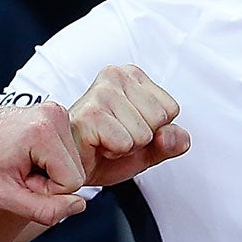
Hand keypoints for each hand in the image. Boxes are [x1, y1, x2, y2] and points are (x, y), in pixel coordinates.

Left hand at [0, 102, 88, 225]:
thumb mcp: (5, 196)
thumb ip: (44, 209)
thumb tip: (79, 205)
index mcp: (43, 132)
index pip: (71, 183)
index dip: (46, 191)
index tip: (20, 180)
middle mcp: (55, 115)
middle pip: (75, 171)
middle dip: (49, 181)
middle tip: (19, 172)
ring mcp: (56, 111)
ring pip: (74, 162)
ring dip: (49, 171)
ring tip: (21, 163)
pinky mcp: (55, 112)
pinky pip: (68, 151)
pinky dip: (50, 159)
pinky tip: (27, 155)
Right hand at [70, 65, 190, 186]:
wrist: (68, 166)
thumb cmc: (103, 150)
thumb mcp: (148, 148)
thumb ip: (171, 141)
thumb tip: (173, 136)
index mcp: (131, 74)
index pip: (171, 109)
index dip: (153, 130)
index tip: (126, 129)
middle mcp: (115, 74)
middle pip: (159, 119)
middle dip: (140, 138)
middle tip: (113, 137)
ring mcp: (101, 92)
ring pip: (144, 133)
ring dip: (126, 146)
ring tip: (104, 140)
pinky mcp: (90, 113)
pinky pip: (126, 143)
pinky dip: (113, 151)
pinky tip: (96, 145)